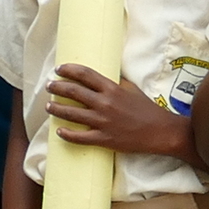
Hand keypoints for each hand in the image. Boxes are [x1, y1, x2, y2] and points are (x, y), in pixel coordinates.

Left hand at [45, 62, 190, 156]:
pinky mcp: (104, 139)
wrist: (160, 132)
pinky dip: (67, 134)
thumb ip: (115, 82)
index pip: (85, 75)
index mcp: (112, 89)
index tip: (59, 70)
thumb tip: (101, 76)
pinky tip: (59, 131)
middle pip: (73, 92)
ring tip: (49, 106)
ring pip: (72, 113)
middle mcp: (105, 103)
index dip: (69, 70)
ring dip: (57, 108)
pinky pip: (80, 137)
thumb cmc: (146, 109)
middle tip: (49, 86)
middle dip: (57, 87)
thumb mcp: (132, 89)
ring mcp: (103, 122)